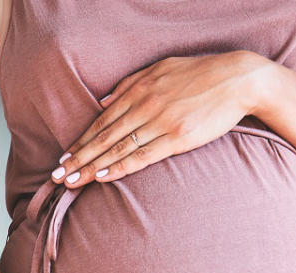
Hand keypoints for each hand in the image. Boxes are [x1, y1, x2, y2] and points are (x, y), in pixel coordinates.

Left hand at [50, 50, 267, 187]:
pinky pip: (143, 156)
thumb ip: (130, 85)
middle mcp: (144, 106)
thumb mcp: (161, 69)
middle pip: (103, 137)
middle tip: (57, 175)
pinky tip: (103, 176)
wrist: (238, 79)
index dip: (81, 141)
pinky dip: (121, 167)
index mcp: (139, 90)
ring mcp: (160, 123)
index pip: (102, 121)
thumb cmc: (201, 74)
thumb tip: (104, 103)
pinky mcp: (177, 138)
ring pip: (118, 149)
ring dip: (92, 167)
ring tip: (72, 181)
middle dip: (78, 158)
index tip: (64, 157)